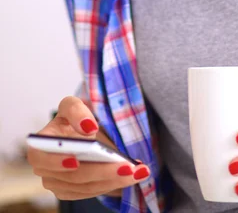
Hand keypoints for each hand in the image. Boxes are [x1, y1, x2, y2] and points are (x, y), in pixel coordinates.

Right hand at [27, 96, 149, 200]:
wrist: (83, 131)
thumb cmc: (75, 118)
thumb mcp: (74, 105)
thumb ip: (77, 110)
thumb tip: (88, 127)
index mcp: (40, 145)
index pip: (39, 157)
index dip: (55, 161)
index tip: (75, 160)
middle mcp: (46, 168)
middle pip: (74, 176)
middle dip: (102, 172)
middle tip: (127, 167)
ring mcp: (59, 183)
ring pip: (87, 187)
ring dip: (114, 180)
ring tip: (137, 171)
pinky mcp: (73, 191)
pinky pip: (93, 191)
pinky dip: (114, 184)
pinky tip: (134, 175)